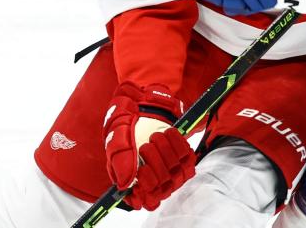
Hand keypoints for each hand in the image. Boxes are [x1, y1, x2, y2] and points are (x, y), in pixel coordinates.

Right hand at [103, 81, 194, 209]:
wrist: (142, 104)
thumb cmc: (126, 124)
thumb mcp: (116, 139)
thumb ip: (120, 160)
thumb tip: (126, 183)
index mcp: (134, 182)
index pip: (147, 201)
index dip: (147, 192)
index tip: (143, 170)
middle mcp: (153, 180)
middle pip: (163, 188)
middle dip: (155, 163)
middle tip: (146, 145)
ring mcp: (170, 170)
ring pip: (177, 175)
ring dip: (166, 152)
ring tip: (155, 137)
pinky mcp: (183, 157)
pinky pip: (188, 159)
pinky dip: (178, 144)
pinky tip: (168, 133)